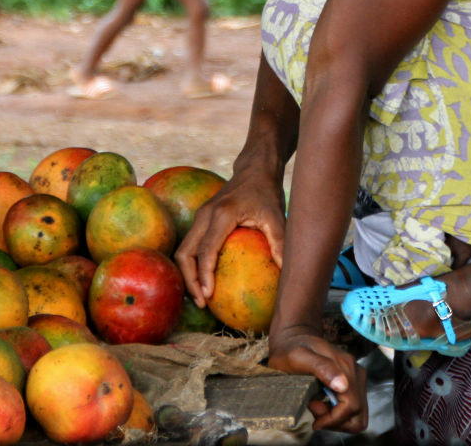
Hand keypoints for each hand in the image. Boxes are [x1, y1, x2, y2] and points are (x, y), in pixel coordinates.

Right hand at [173, 165, 284, 306]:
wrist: (254, 168)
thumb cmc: (266, 192)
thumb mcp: (277, 216)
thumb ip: (279, 243)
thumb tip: (286, 273)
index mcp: (221, 215)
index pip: (206, 250)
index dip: (204, 275)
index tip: (209, 296)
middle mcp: (205, 215)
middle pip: (185, 252)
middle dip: (189, 280)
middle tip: (202, 302)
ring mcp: (200, 216)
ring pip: (183, 250)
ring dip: (187, 274)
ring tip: (201, 296)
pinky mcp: (201, 219)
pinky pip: (191, 245)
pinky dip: (193, 265)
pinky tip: (205, 280)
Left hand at [268, 325, 366, 432]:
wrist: (294, 336)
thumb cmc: (291, 348)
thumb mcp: (298, 356)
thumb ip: (321, 368)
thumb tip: (342, 385)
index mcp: (345, 366)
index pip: (351, 406)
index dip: (333, 419)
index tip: (315, 419)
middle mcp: (356, 371)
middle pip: (358, 414)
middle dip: (337, 421)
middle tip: (315, 409)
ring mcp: (356, 377)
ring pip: (358, 414)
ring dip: (338, 419)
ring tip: (318, 406)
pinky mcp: (352, 382)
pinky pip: (353, 408)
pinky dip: (339, 414)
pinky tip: (322, 403)